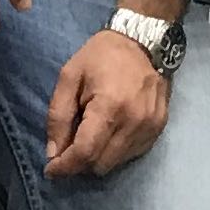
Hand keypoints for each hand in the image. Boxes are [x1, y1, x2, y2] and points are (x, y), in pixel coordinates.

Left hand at [42, 28, 172, 177]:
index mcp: (110, 106)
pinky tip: (108, 134)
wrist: (143, 39)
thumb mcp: (70, 77)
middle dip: (79, 163)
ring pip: (116, 163)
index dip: (65, 166)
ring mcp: (150, 126)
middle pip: (100, 164)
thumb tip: (53, 154)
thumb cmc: (101, 55)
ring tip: (89, 138)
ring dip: (97, 159)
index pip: (85, 152)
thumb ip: (58, 116)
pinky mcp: (159, 128)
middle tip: (68, 148)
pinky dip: (115, 152)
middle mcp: (134, 121)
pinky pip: (132, 155)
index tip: (50, 169)